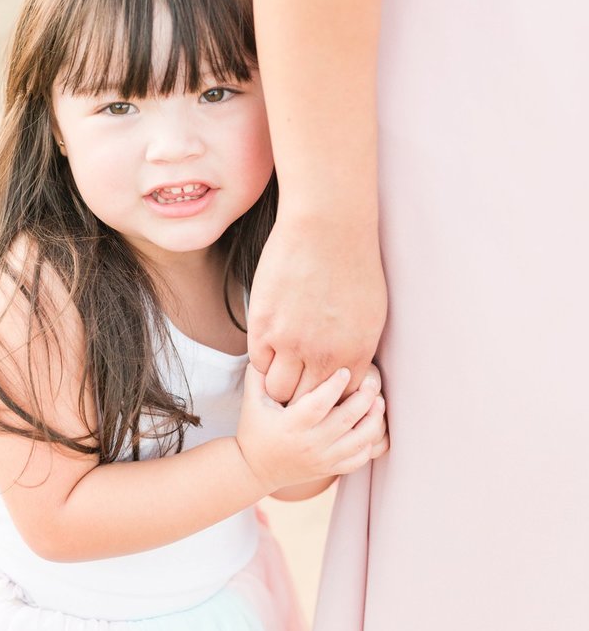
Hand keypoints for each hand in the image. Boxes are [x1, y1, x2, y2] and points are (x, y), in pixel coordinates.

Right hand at [235, 364, 385, 493]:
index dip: (334, 386)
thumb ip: (260, 373)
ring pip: (358, 442)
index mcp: (290, 426)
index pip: (317, 404)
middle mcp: (309, 445)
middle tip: (372, 381)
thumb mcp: (252, 400)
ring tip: (378, 401)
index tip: (345, 370)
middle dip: (363, 398)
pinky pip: (358, 459)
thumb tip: (270, 346)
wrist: (255, 469)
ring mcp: (322, 460)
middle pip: (344, 420)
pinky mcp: (329, 469)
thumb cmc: (254, 428)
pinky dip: (369, 443)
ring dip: (373, 420)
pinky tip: (371, 425)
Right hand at [248, 214, 387, 402]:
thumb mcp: (370, 313)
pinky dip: (263, 360)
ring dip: (280, 384)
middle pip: (309, 404)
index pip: (341, 402)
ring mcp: (293, 343)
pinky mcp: (265, 326)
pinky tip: (269, 346)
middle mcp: (326, 356)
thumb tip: (345, 370)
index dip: (329, 398)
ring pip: (279, 391)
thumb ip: (355, 347)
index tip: (321, 389)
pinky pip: (258, 363)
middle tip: (297, 384)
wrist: (329, 226)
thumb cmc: (353, 261)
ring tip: (281, 369)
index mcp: (357, 353)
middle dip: (303, 400)